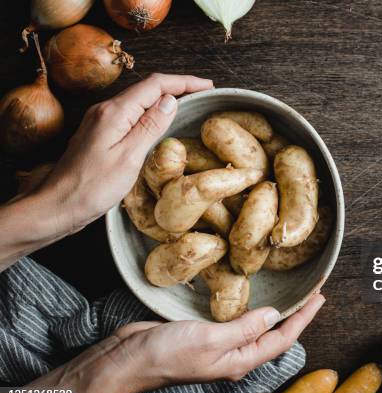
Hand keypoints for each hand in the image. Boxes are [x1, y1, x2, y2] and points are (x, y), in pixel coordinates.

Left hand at [0, 74, 212, 269]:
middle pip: (147, 89)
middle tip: (204, 94)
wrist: (57, 205)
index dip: (184, 82)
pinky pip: (131, 115)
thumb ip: (150, 126)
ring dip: (165, 99)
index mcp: (114, 112)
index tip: (208, 86)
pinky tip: (162, 123)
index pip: (155, 85)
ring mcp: (101, 121)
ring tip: (189, 105)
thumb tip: (171, 100)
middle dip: (177, 87)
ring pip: (139, 101)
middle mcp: (106, 110)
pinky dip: (152, 113)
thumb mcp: (128, 157)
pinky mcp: (100, 134)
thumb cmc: (91, 187)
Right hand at [23, 295, 325, 392]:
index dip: (304, 318)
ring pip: (255, 325)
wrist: (126, 360)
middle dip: (295, 313)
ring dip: (274, 308)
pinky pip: (235, 318)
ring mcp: (219, 343)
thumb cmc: (166, 354)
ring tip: (289, 289)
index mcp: (240, 360)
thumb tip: (276, 315)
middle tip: (311, 290)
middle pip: (273, 333)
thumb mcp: (211, 339)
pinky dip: (248, 305)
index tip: (320, 296)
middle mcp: (234, 354)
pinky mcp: (203, 331)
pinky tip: (250, 292)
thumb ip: (245, 327)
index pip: (282, 339)